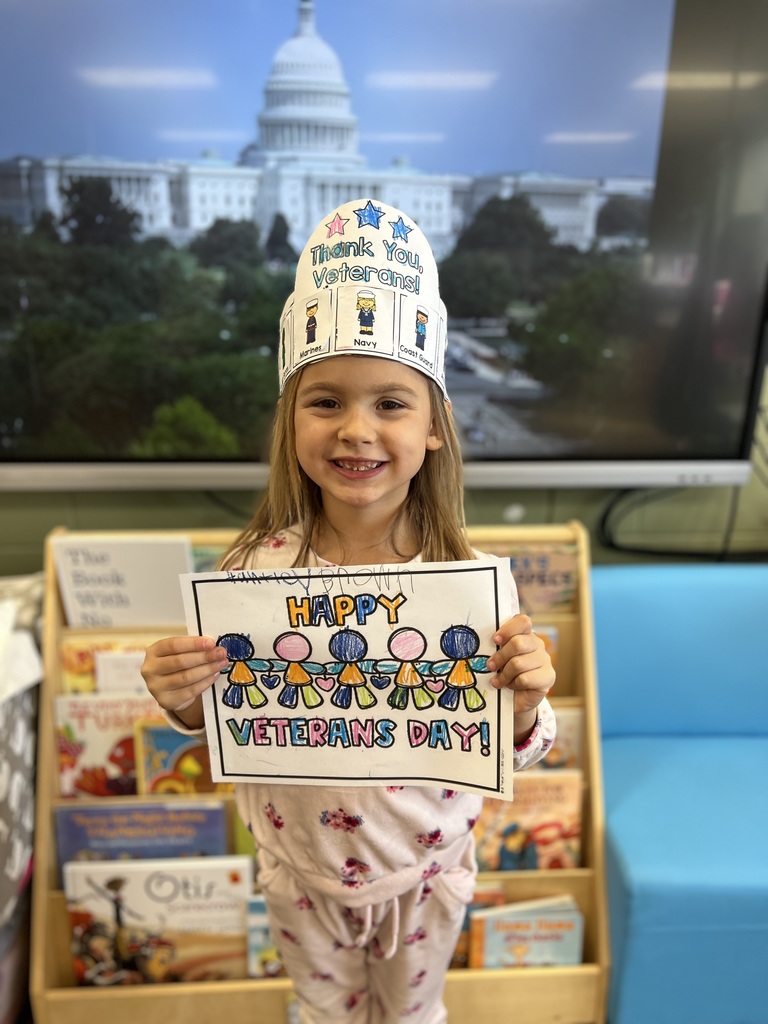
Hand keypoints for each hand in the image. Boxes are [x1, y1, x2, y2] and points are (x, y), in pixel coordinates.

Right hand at [141, 635, 228, 727]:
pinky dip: (205, 682)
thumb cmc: (177, 664)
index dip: (193, 644)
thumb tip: (213, 646)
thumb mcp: (179, 652)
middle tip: (221, 653)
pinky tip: (215, 675)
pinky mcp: (166, 701)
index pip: (173, 645)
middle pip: (180, 662)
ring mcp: (156, 687)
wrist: (170, 689)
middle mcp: (150, 669)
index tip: (211, 642)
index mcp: (153, 652)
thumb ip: (192, 647)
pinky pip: (190, 691)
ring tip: (221, 663)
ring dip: (207, 669)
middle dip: (204, 657)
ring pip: (185, 677)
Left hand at [486, 614, 555, 734]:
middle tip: (490, 666)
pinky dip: (514, 684)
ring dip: (504, 674)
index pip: (523, 621)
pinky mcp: (548, 677)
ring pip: (519, 663)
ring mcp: (545, 660)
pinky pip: (525, 679)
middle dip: (500, 657)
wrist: (515, 699)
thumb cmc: (504, 674)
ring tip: (498, 681)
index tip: (495, 640)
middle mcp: (538, 644)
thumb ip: (497, 648)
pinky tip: (512, 686)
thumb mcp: (499, 658)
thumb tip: (485, 646)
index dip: (507, 629)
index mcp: (525, 634)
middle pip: (518, 643)